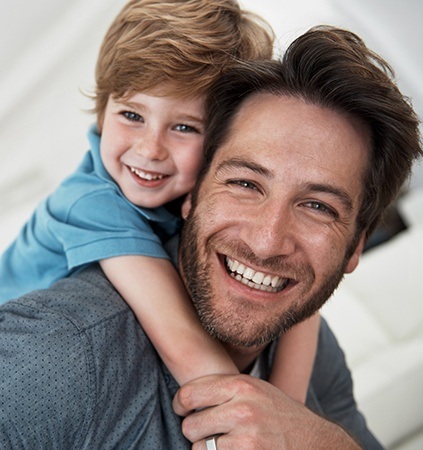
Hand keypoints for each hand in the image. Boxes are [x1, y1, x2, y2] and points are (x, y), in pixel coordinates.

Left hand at [173, 374, 360, 448]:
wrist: (313, 439)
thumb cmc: (278, 412)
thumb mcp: (254, 389)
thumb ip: (224, 388)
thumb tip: (186, 396)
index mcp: (240, 385)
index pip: (190, 393)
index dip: (180, 403)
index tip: (181, 409)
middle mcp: (242, 408)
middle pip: (191, 424)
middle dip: (195, 430)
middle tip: (207, 430)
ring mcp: (246, 437)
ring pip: (199, 447)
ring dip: (206, 448)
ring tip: (223, 442)